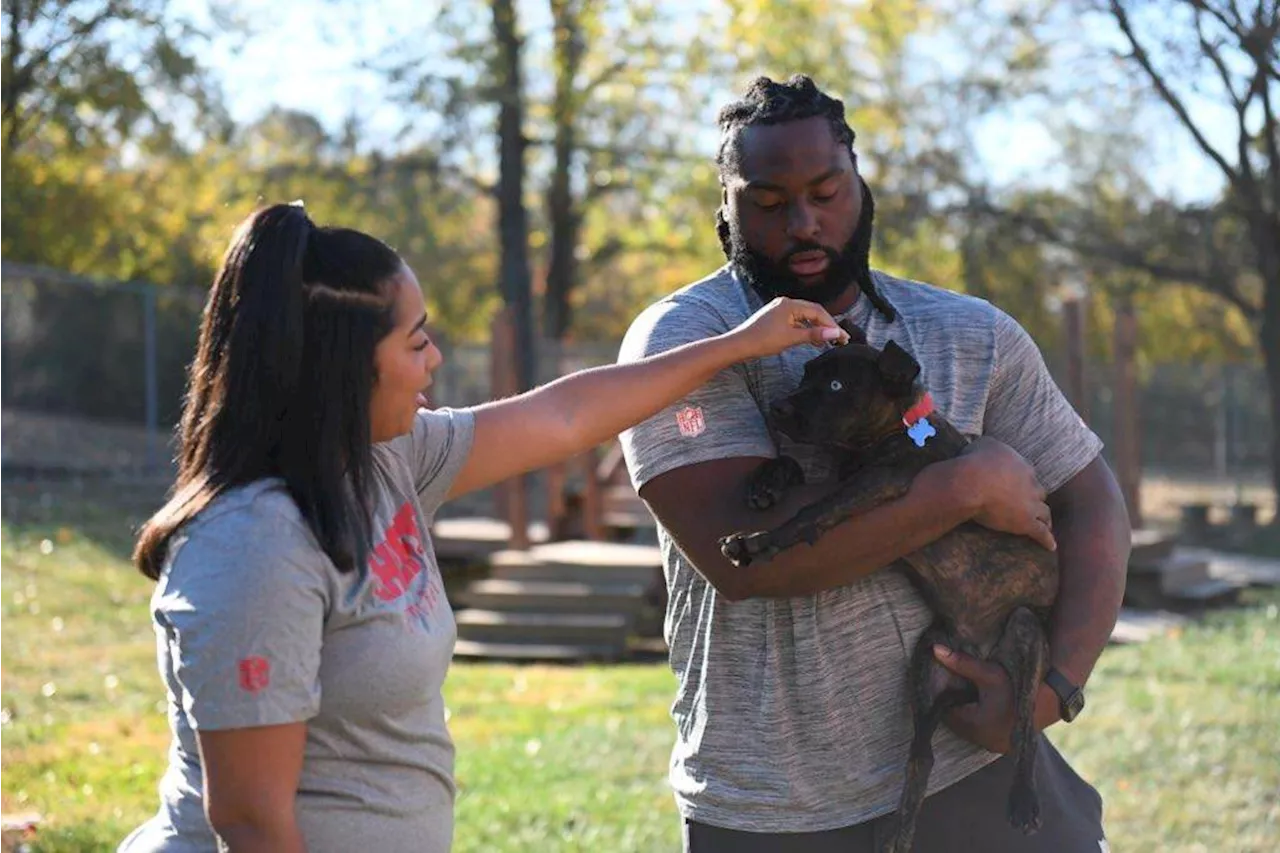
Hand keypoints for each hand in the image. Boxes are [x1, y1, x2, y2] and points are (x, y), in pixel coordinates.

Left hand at [730, 297, 848, 357]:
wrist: (739, 345)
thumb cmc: (762, 341)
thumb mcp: (791, 338)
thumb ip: (814, 334)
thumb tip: (836, 333)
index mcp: (790, 304)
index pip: (817, 311)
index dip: (831, 324)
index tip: (842, 337)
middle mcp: (785, 303)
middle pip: (812, 312)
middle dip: (826, 325)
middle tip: (839, 339)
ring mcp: (779, 310)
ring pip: (804, 317)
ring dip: (816, 328)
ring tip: (827, 342)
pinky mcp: (775, 318)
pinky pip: (796, 321)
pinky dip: (805, 329)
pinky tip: (811, 340)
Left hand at [932, 645, 1015, 753]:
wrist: (1048, 702)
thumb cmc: (1016, 687)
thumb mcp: (988, 673)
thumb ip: (960, 663)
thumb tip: (934, 649)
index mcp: (976, 726)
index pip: (945, 712)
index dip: (946, 697)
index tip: (950, 684)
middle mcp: (982, 741)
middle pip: (955, 723)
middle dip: (955, 707)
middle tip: (960, 690)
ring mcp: (993, 747)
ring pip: (967, 731)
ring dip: (966, 716)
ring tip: (971, 698)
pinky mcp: (1001, 748)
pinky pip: (979, 736)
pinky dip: (978, 724)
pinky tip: (983, 709)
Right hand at [956, 437, 1055, 551]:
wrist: (972, 482)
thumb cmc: (974, 462)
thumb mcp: (984, 443)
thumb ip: (992, 446)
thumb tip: (990, 448)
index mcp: (1022, 466)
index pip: (1028, 474)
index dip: (1023, 481)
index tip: (1018, 485)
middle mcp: (1031, 484)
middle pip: (1039, 493)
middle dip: (1036, 498)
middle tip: (1032, 504)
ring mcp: (1030, 504)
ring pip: (1044, 513)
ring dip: (1045, 518)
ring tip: (1046, 524)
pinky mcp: (1026, 523)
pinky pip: (1041, 533)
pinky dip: (1047, 539)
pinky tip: (1051, 546)